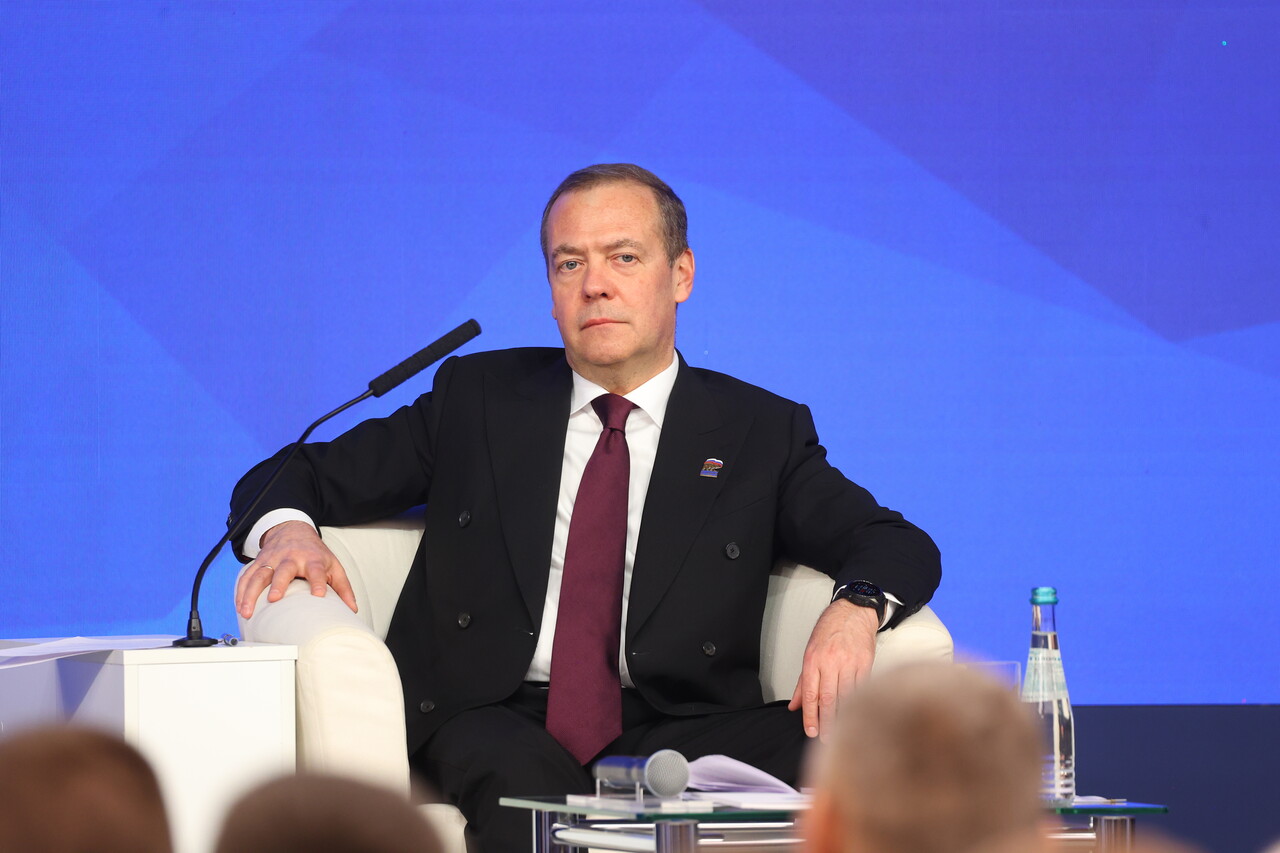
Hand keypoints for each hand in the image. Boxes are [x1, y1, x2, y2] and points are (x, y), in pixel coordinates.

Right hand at [235, 520, 356, 618]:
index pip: (316, 570)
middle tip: (273, 599)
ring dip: (250, 593)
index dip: (318, 582)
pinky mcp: (259, 562)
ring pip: (259, 574)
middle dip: (278, 584)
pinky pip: (247, 576)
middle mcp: (291, 558)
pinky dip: (240, 590)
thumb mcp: (333, 565)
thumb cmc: (315, 553)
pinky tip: (238, 606)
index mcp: (312, 559)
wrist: (293, 529)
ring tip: (246, 612)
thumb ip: (342, 587)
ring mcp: (272, 559)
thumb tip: (352, 609)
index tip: (319, 595)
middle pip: (284, 570)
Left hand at [787, 599, 877, 739]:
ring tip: (840, 732)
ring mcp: (850, 663)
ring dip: (843, 716)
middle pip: (828, 698)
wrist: (852, 614)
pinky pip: (861, 688)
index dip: (810, 716)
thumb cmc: (829, 633)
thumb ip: (803, 683)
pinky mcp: (866, 663)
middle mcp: (831, 662)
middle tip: (826, 739)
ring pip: (846, 696)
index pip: (811, 694)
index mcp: (813, 660)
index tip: (811, 731)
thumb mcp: (810, 654)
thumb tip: (794, 706)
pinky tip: (855, 714)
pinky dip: (858, 703)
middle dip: (827, 722)